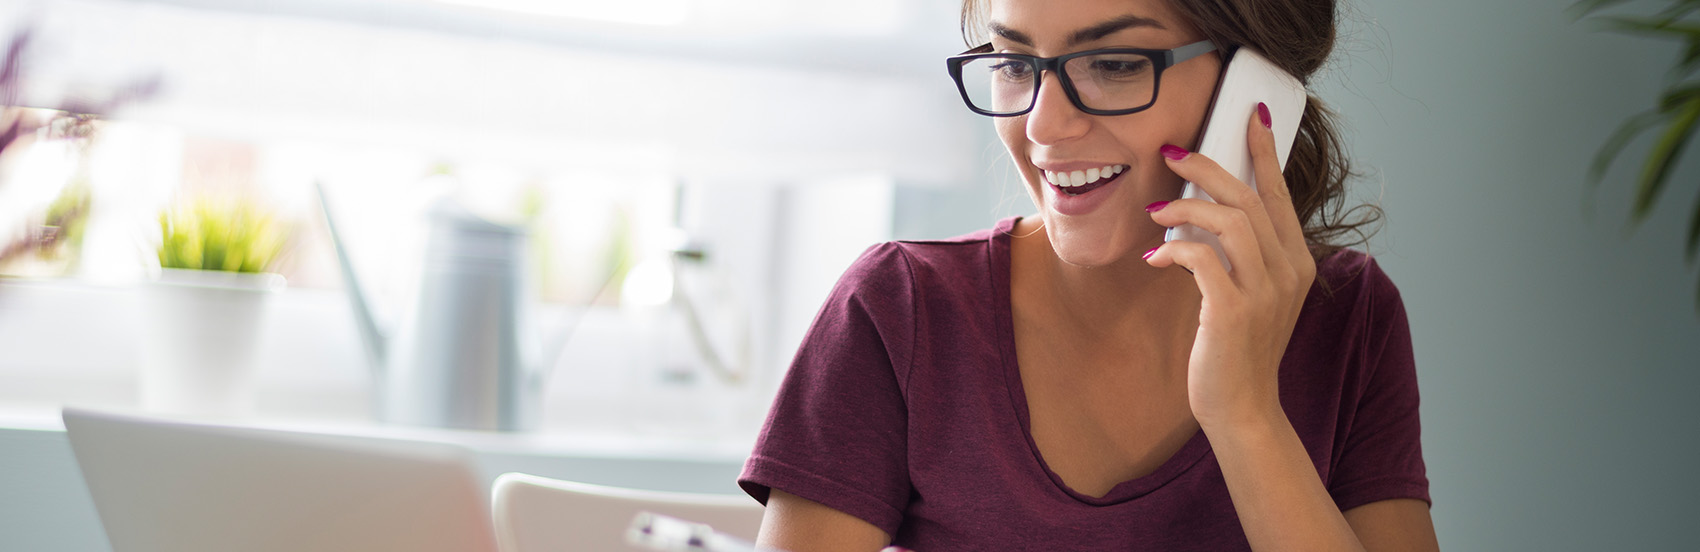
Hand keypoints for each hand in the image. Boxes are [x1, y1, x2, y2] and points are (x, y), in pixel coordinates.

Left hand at [1143, 103, 1316, 432]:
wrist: (1242, 408)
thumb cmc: (1237, 349)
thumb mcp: (1249, 294)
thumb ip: (1238, 255)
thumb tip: (1203, 213)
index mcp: (1296, 262)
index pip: (1280, 194)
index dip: (1263, 153)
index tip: (1250, 117)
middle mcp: (1288, 271)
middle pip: (1249, 198)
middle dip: (1208, 167)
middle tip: (1171, 153)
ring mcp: (1265, 292)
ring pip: (1230, 221)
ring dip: (1186, 208)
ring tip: (1155, 210)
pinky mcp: (1235, 311)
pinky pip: (1202, 258)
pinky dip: (1174, 248)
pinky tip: (1156, 256)